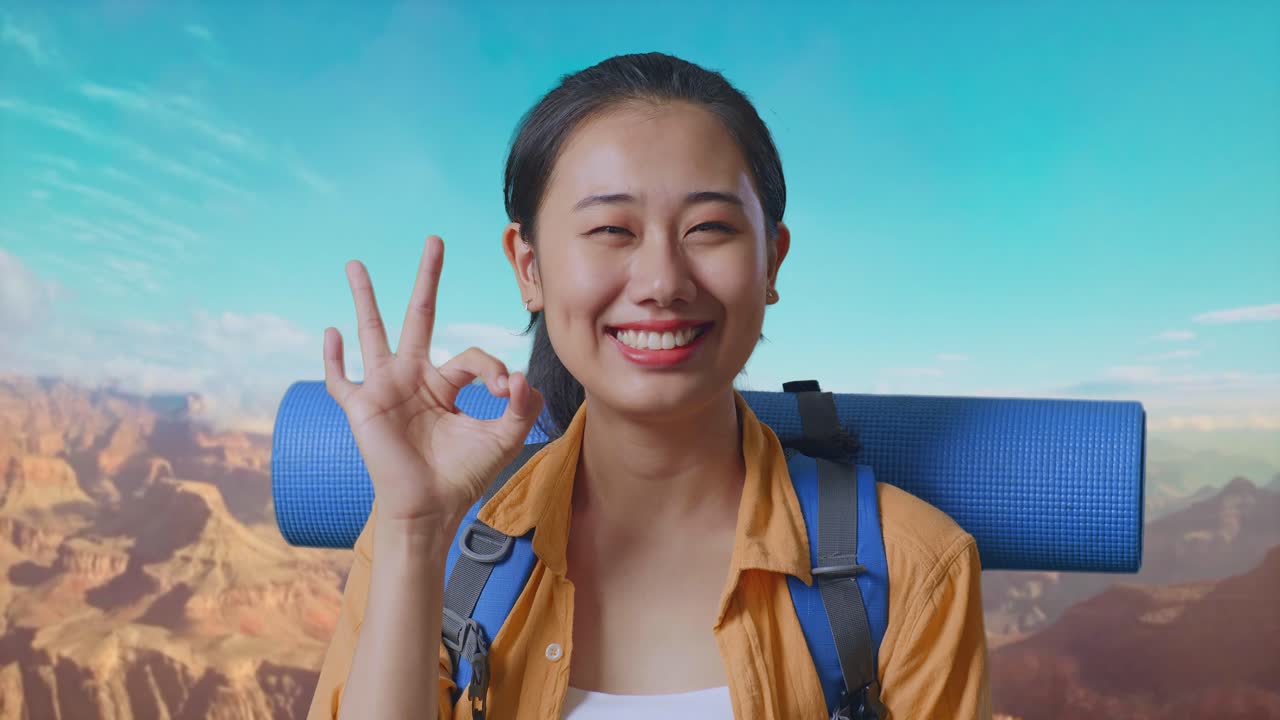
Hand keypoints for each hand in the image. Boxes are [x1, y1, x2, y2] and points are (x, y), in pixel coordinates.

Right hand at [323, 235, 543, 531]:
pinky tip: (330, 333)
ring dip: (365, 298)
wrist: (429, 510)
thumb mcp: (503, 439)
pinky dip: (333, 359)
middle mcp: (414, 377)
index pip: (471, 357)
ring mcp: (384, 389)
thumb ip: (521, 407)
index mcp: (446, 383)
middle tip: (436, 241)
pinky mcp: (362, 408)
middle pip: (420, 317)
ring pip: (373, 333)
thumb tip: (521, 375)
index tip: (506, 391)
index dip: (493, 369)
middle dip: (428, 280)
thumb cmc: (462, 476)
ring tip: (356, 265)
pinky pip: (341, 380)